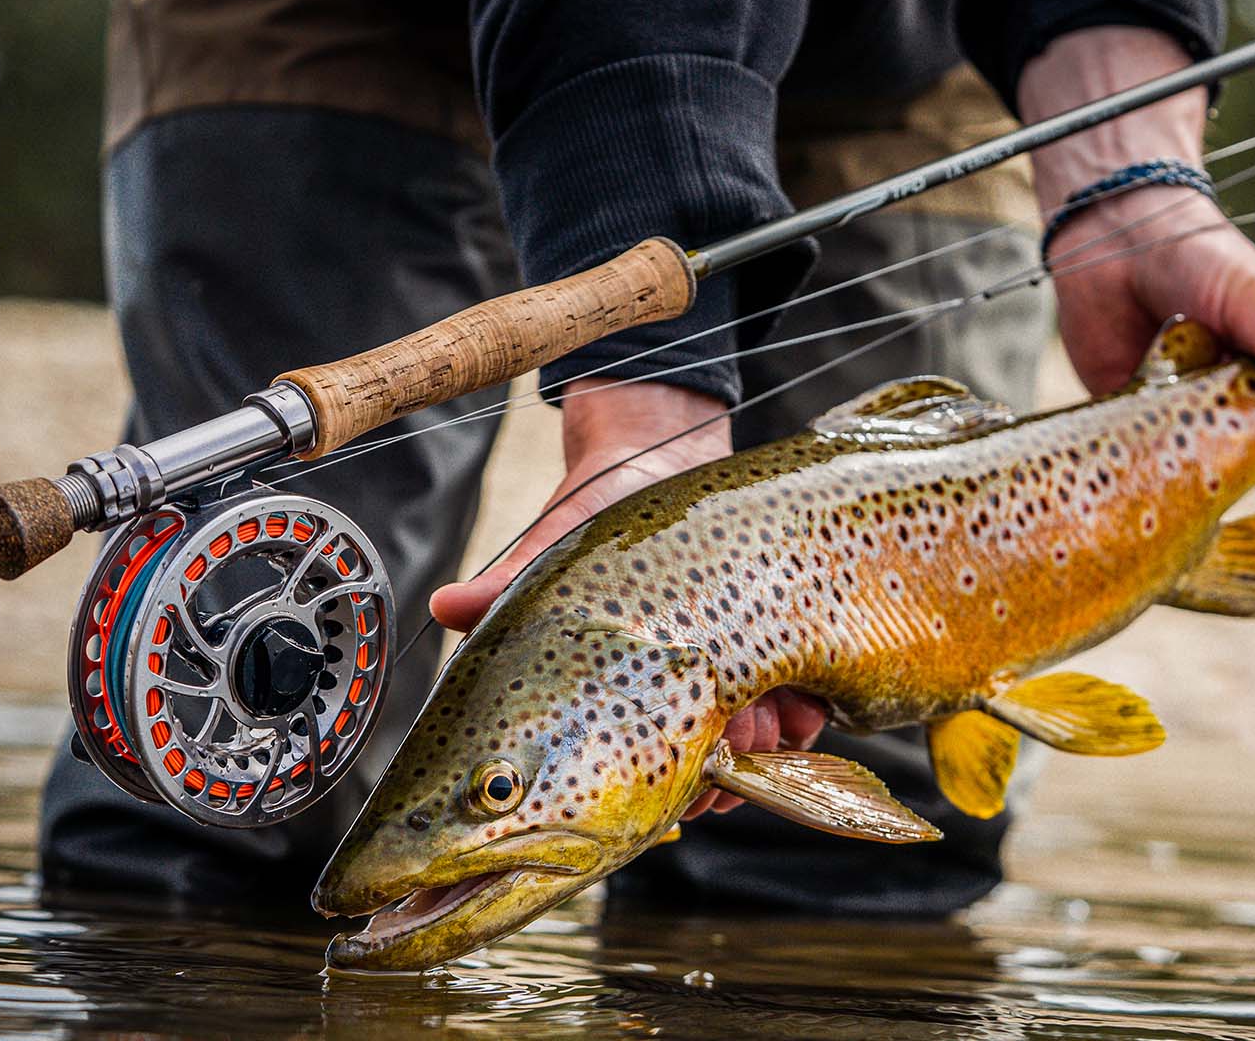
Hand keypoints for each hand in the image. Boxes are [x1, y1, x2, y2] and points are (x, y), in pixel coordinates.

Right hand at [426, 378, 826, 817]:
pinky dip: (810, 714)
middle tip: (730, 745)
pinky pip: (807, 709)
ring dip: (770, 746)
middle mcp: (675, 702)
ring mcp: (731, 679)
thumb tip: (445, 606)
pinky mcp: (781, 649)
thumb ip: (500, 593)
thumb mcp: (549, 558)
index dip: (667, 794)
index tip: (681, 790)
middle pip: (707, 773)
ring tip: (767, 718)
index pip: (644, 775)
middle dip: (724, 773)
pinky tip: (806, 699)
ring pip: (759, 750)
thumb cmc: (593, 520)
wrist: (658, 459)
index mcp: (622, 702)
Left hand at [1018, 26, 1254, 493]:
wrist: (1117, 245)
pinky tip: (1156, 481)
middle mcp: (1243, 410)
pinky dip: (1155, 482)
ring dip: (1217, 484)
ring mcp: (1191, 424)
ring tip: (1216, 475)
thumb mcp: (1246, 290)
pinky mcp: (1138, 431)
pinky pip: (1151, 470)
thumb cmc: (1198, 261)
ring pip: (1213, 476)